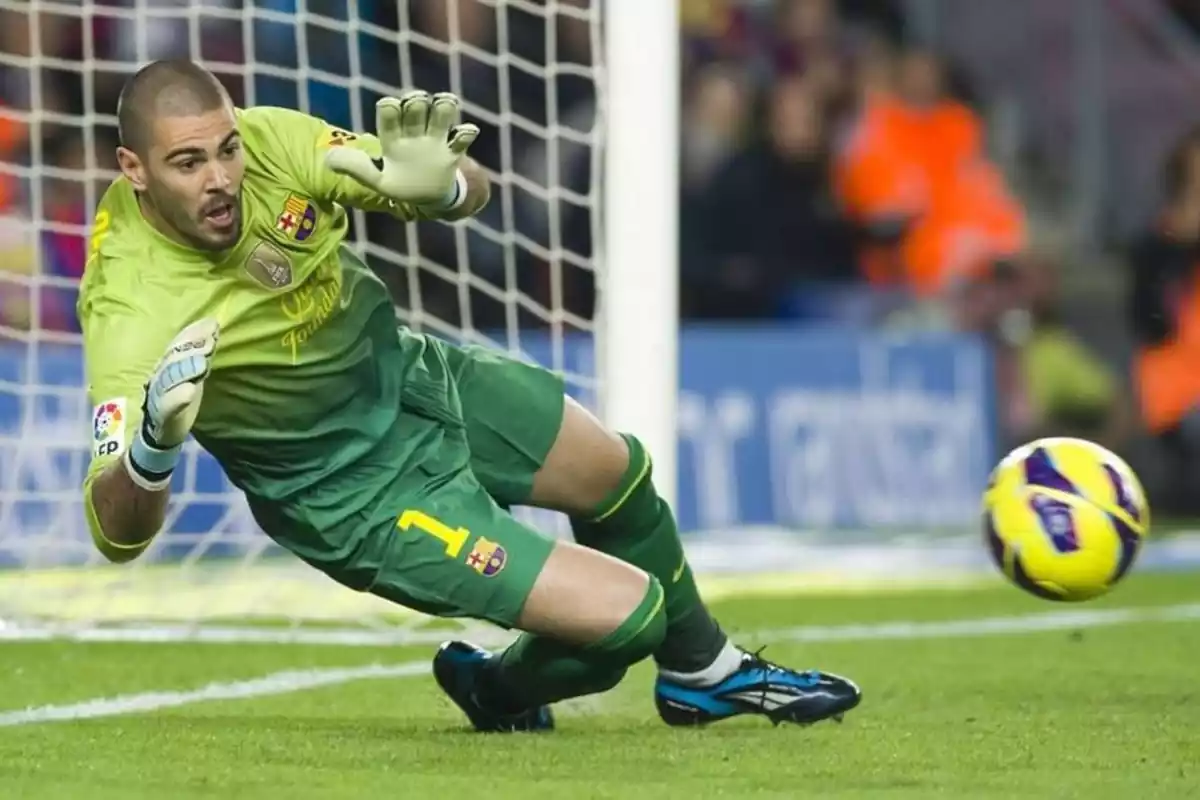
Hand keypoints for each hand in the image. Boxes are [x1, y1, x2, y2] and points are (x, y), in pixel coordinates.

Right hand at [128, 318, 217, 489]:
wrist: (154, 438)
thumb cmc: (172, 404)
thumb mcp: (186, 378)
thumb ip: (197, 357)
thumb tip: (212, 327)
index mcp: (166, 371)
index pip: (179, 348)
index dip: (193, 334)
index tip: (212, 323)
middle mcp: (159, 381)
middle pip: (175, 360)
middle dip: (192, 347)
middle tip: (211, 334)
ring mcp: (159, 399)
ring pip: (170, 381)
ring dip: (185, 369)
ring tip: (203, 359)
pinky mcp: (163, 420)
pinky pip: (168, 408)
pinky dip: (177, 400)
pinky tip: (189, 392)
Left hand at [324, 91, 478, 205]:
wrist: (427, 197)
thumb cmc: (399, 185)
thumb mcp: (376, 180)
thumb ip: (356, 168)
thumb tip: (327, 160)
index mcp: (393, 136)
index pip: (390, 114)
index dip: (391, 107)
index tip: (391, 105)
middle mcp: (414, 132)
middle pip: (416, 108)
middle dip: (416, 102)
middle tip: (416, 102)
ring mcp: (435, 141)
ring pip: (440, 115)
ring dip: (443, 106)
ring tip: (446, 102)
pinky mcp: (452, 153)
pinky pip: (461, 139)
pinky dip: (465, 133)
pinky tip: (467, 130)